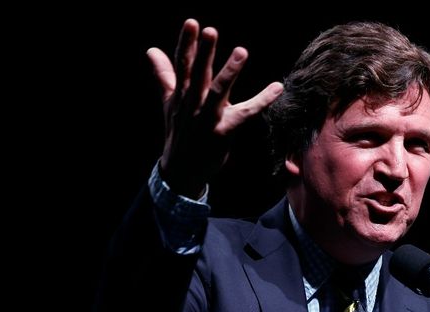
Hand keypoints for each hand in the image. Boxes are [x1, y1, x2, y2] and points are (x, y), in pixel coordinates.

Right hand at [146, 19, 283, 197]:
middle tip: (210, 30)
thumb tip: (151, 49)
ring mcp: (207, 119)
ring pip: (219, 92)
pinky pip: (246, 114)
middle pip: (198, 74)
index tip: (192, 22)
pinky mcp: (223, 133)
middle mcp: (192, 104)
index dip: (187, 43)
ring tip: (241, 51)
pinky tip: (278, 87)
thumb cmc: (178, 132)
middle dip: (204, 53)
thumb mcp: (169, 102)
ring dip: (230, 71)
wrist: (182, 171)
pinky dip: (262, 100)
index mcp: (181, 94)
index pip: (183, 64)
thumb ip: (164, 75)